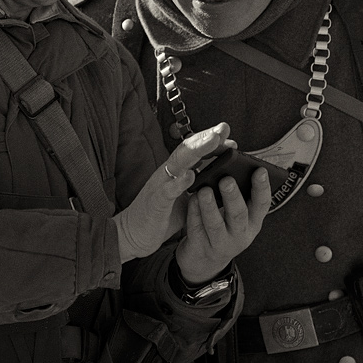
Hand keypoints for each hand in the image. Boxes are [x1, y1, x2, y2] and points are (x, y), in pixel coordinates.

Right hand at [114, 123, 230, 263]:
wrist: (133, 234)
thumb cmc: (162, 214)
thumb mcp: (186, 199)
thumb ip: (201, 187)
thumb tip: (225, 181)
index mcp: (176, 172)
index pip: (194, 150)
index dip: (211, 142)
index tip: (230, 137)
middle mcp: (167, 173)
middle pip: (187, 149)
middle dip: (206, 137)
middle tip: (224, 128)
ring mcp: (160, 185)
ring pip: (178, 163)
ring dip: (196, 151)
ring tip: (213, 141)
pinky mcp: (155, 202)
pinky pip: (166, 190)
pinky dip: (177, 183)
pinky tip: (189, 176)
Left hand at [175, 163, 271, 284]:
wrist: (204, 262)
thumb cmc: (223, 228)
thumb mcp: (238, 216)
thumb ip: (240, 194)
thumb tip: (236, 162)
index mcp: (252, 222)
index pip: (262, 205)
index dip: (262, 188)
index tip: (260, 170)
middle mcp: (240, 234)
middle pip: (239, 214)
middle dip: (233, 196)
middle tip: (227, 180)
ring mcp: (220, 244)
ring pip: (215, 224)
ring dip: (210, 206)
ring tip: (204, 190)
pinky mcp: (201, 248)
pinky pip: (196, 229)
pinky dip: (194, 213)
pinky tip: (190, 199)